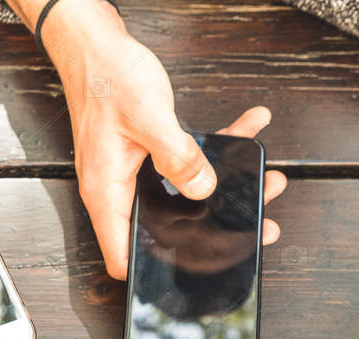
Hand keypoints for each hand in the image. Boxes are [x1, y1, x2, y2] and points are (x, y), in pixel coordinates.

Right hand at [40, 0, 282, 278]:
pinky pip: (187, 163)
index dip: (155, 273)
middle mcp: (119, 192)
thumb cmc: (107, 77)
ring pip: (185, 197)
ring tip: (265, 178)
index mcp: (109, 194)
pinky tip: (248, 130)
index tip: (199, 272)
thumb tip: (204, 189)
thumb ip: (178, 156)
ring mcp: (135, 176)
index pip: (124, 257)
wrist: (93, 45)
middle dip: (213, 228)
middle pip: (167, 230)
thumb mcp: (149, 116)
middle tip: (257, 224)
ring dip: (226, 187)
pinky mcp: (148, 157)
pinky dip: (218, 149)